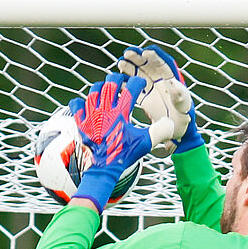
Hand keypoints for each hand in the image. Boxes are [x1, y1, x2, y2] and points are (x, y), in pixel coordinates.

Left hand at [66, 73, 151, 211]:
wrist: (103, 169)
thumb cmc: (125, 155)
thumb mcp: (145, 144)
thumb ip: (160, 131)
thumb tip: (171, 123)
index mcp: (121, 113)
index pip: (132, 87)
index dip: (138, 83)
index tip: (140, 85)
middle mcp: (105, 110)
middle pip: (110, 83)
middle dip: (118, 79)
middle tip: (122, 82)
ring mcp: (91, 116)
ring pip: (93, 90)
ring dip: (101, 87)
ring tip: (106, 90)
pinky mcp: (80, 123)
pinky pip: (76, 105)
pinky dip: (80, 102)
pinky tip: (87, 104)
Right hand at [117, 45, 202, 155]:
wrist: (176, 134)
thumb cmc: (184, 120)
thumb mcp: (184, 108)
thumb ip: (179, 95)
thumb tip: (173, 82)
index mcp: (171, 80)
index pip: (162, 64)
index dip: (154, 57)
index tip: (145, 52)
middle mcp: (160, 81)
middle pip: (148, 65)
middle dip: (138, 58)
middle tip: (127, 53)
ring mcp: (151, 89)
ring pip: (139, 74)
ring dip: (130, 68)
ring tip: (120, 63)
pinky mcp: (144, 98)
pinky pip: (133, 89)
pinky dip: (125, 84)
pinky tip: (116, 82)